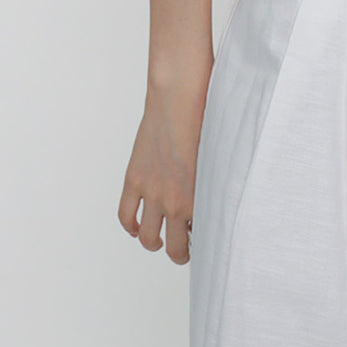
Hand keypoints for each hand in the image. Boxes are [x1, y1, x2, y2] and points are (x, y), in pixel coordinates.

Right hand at [118, 70, 210, 265]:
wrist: (180, 94)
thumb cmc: (208, 117)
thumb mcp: (220, 156)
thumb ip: (217, 182)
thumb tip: (217, 199)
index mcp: (201, 197)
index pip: (204, 238)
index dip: (206, 244)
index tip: (209, 242)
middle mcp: (175, 201)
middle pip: (175, 248)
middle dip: (181, 252)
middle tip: (186, 247)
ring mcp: (152, 192)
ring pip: (148, 238)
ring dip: (155, 243)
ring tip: (161, 239)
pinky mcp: (134, 178)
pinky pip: (126, 215)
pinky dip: (131, 226)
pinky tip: (138, 226)